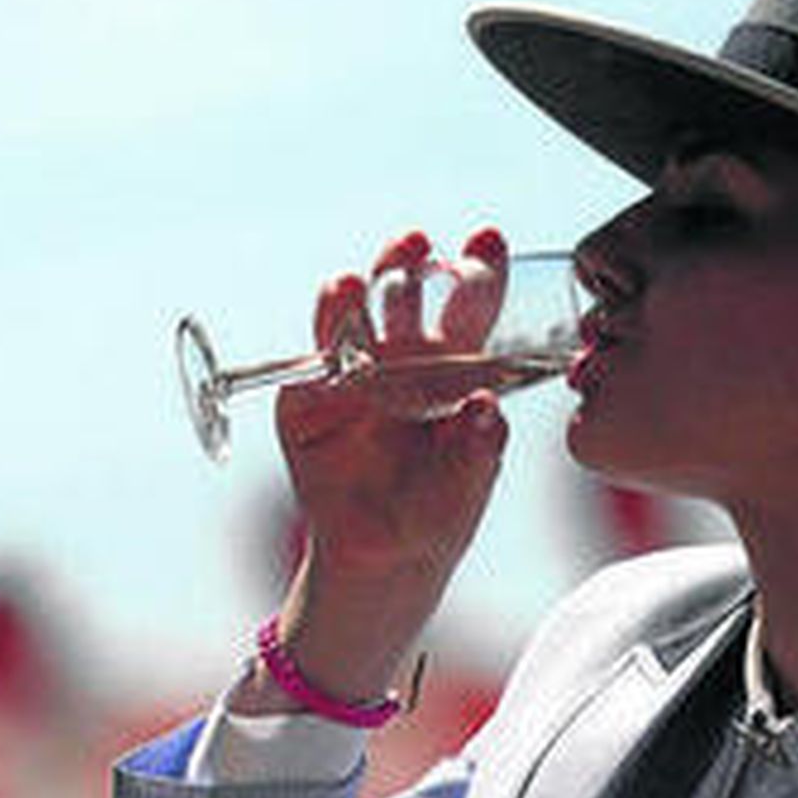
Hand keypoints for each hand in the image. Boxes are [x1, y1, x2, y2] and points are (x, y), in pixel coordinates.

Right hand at [262, 227, 511, 704]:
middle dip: (410, 262)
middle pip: (406, 294)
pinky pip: (313, 361)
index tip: (488, 238)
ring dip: (359, 290)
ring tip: (362, 280)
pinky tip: (335, 315)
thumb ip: (480, 447)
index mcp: (453, 365)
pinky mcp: (309, 402)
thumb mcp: (472, 482)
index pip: (469, 304)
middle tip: (417, 241)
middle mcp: (403, 357)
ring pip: (354, 315)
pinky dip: (324, 334)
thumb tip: (484, 411)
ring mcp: (354, 374)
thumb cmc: (442, 509)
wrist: (385, 559)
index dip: (479, 269)